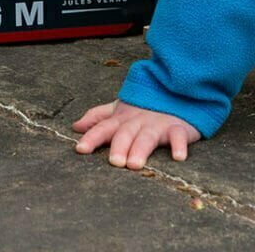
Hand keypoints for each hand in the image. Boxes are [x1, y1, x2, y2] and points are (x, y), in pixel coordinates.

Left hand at [72, 99, 200, 169]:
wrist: (175, 90)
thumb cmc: (144, 107)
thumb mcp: (120, 110)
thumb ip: (98, 118)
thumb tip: (75, 126)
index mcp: (122, 118)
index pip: (103, 127)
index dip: (92, 137)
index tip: (80, 149)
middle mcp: (138, 121)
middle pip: (126, 133)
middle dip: (119, 146)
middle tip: (115, 162)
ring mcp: (158, 123)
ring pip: (147, 136)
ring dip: (141, 148)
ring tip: (134, 164)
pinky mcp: (178, 127)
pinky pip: (178, 135)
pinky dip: (179, 145)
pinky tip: (178, 157)